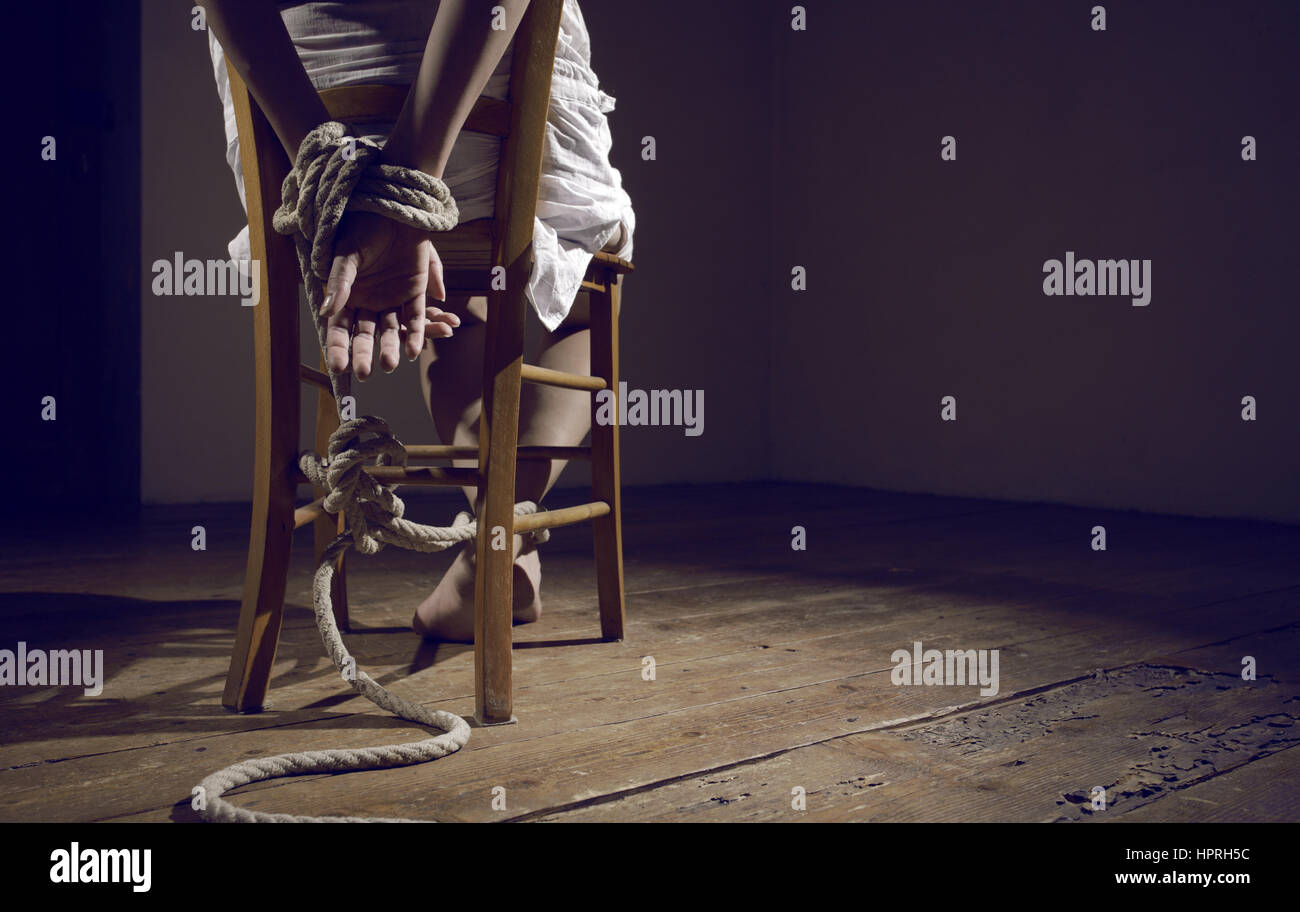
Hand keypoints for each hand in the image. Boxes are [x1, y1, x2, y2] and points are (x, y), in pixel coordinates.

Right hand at [319, 211, 460, 378]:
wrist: (393, 208)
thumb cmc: (363, 227)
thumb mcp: (347, 253)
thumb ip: (339, 282)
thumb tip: (326, 311)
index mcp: (347, 294)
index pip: (340, 327)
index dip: (338, 346)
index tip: (338, 367)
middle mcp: (369, 302)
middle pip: (366, 334)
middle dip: (364, 353)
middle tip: (365, 374)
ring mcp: (392, 299)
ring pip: (392, 330)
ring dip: (392, 347)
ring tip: (392, 365)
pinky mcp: (415, 293)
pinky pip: (416, 317)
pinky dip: (417, 333)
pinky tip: (416, 350)